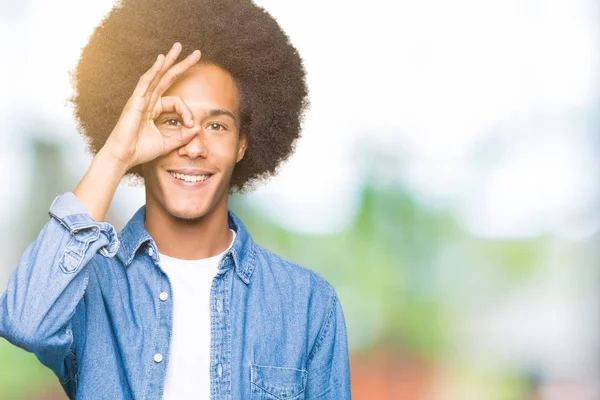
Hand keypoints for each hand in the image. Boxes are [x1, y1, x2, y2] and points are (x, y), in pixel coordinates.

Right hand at [102, 42, 200, 169]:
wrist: (124, 157)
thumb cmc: (141, 150)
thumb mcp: (169, 142)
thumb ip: (184, 135)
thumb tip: (198, 127)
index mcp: (154, 109)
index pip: (177, 102)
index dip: (187, 111)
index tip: (191, 124)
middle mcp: (148, 100)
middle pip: (167, 77)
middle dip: (181, 64)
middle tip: (196, 52)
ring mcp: (140, 99)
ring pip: (157, 75)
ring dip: (168, 60)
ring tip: (178, 47)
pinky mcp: (135, 101)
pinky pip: (146, 82)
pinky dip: (154, 70)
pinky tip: (161, 59)